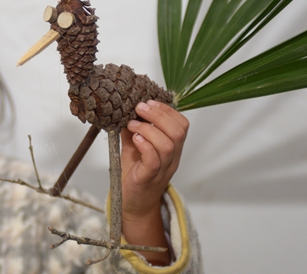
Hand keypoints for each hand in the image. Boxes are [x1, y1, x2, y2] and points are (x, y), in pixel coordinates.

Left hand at [120, 100, 188, 264]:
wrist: (134, 205)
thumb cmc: (136, 175)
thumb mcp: (134, 148)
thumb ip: (133, 130)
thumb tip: (124, 110)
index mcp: (172, 149)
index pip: (182, 125)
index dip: (167, 110)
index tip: (149, 102)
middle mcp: (172, 159)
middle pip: (178, 132)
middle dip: (158, 114)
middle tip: (139, 108)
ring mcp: (162, 169)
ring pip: (167, 145)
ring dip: (148, 129)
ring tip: (132, 125)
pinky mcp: (148, 178)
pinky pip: (154, 160)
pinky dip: (145, 146)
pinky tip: (134, 139)